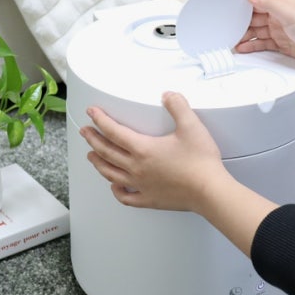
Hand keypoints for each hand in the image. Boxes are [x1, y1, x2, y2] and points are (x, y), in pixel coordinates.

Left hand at [80, 92, 226, 213]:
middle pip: (106, 152)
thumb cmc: (201, 163)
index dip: (100, 120)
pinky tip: (114, 186)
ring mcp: (141, 185)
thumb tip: (168, 95)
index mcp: (143, 148)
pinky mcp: (149, 199)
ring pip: (110, 173)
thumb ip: (178, 106)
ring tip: (91, 155)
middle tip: (85, 131)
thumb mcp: (191, 126)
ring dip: (98, 163)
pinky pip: (126, 196)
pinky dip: (116, 191)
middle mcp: (137, 167)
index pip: (113, 131)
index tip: (92, 113)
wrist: (209, 190)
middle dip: (93, 139)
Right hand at [235, 0, 294, 70]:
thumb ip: (268, 2)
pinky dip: (253, 47)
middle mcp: (281, 17)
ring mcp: (283, 32)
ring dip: (245, 37)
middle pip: (255, 20)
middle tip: (226, 31)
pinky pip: (264, 45)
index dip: (242, 8)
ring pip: (258, 33)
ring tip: (231, 42)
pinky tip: (244, 49)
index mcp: (282, 5)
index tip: (228, 13)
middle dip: (241, 25)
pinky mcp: (285, 47)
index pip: (256, 3)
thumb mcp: (289, 11)